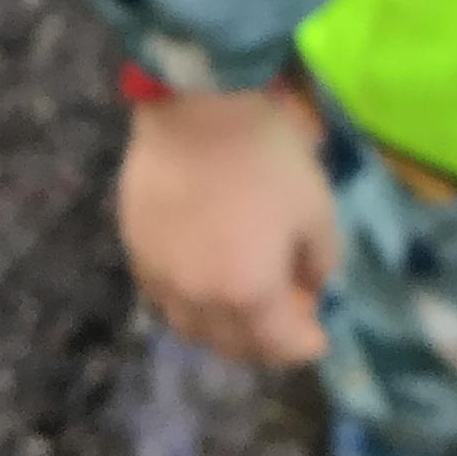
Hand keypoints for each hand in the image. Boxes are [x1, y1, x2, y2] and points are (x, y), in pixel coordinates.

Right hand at [117, 84, 339, 365]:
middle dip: (264, 344)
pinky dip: (190, 303)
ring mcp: (161, 278)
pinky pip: (164, 297)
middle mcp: (200, 300)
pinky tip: (204, 280)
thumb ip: (320, 259)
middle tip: (284, 324)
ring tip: (243, 309)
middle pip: (232, 345)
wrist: (198, 110)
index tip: (318, 338)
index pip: (279, 344)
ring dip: (223, 329)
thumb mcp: (317, 208)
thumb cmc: (267, 157)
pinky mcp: (137, 251)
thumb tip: (308, 284)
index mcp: (249, 294)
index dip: (304, 345)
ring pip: (191, 328)